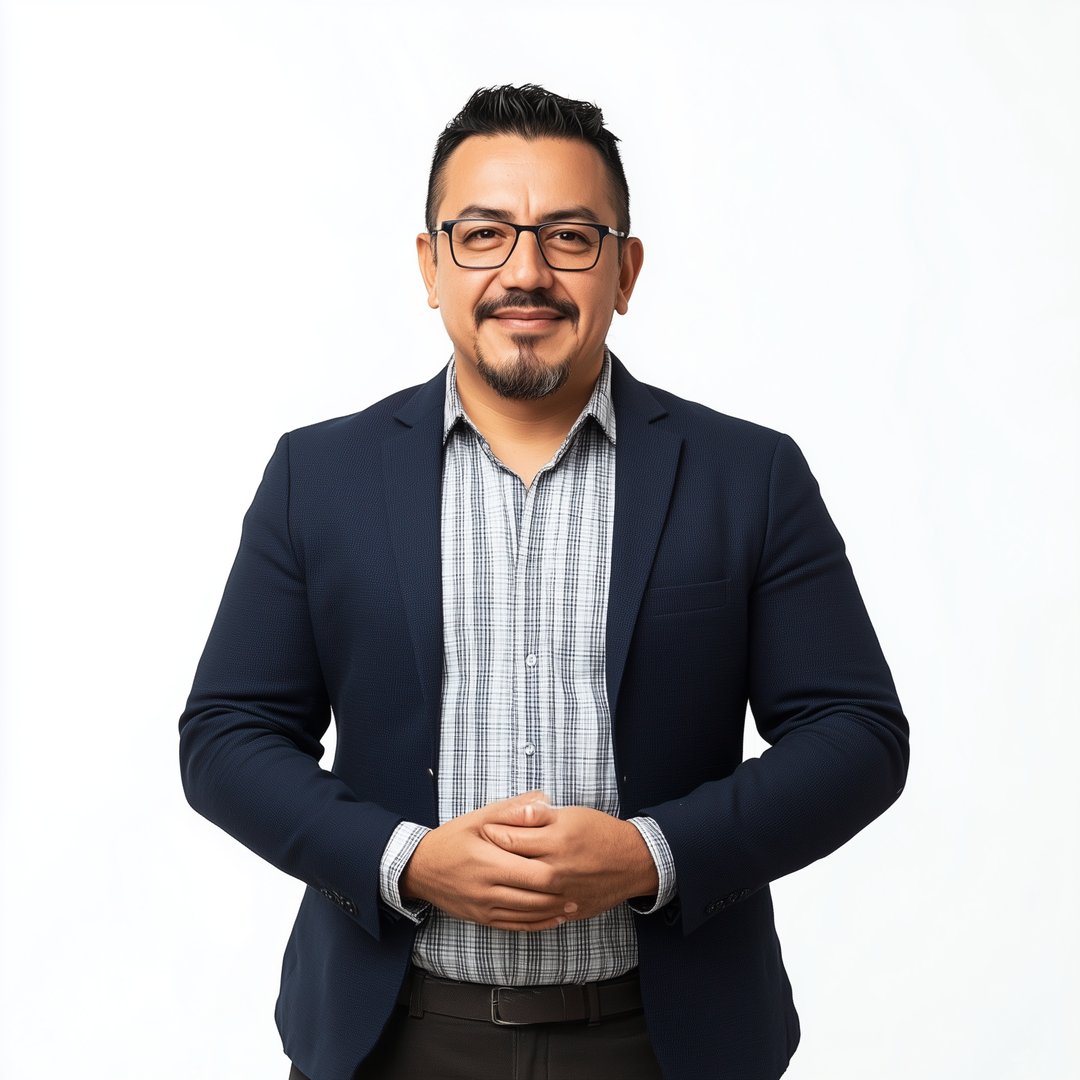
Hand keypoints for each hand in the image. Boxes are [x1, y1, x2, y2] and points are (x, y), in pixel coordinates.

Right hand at [401, 791, 569, 930]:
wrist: (420, 868)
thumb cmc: (452, 839)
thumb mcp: (479, 818)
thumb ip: (512, 810)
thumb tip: (543, 799)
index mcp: (488, 861)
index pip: (532, 872)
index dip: (556, 872)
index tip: (573, 866)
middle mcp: (486, 889)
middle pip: (534, 897)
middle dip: (559, 894)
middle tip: (580, 886)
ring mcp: (484, 907)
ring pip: (527, 915)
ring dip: (552, 912)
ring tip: (573, 903)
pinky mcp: (482, 919)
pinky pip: (515, 926)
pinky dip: (537, 924)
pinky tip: (552, 919)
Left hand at [481, 806, 658, 922]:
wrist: (632, 861)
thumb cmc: (599, 832)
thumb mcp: (569, 815)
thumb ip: (538, 815)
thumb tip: (511, 813)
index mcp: (555, 841)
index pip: (510, 838)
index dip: (491, 833)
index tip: (480, 829)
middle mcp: (556, 869)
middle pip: (510, 868)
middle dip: (489, 861)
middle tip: (476, 854)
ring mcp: (561, 893)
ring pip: (520, 895)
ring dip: (501, 886)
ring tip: (490, 876)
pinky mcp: (567, 910)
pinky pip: (536, 914)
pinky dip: (520, 908)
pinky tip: (510, 899)